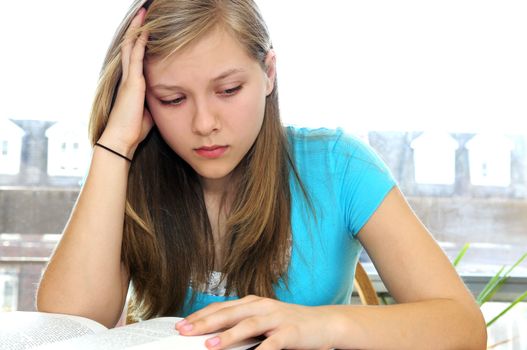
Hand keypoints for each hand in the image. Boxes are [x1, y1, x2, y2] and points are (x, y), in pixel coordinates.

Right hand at [99, 7, 152, 158]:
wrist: (121, 139)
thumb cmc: (133, 130)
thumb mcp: (147, 113)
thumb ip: (152, 103)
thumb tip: (164, 102)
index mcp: (132, 85)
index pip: (135, 58)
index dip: (140, 43)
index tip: (147, 30)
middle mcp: (128, 78)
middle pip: (131, 47)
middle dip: (137, 30)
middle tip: (142, 14)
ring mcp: (129, 79)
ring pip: (131, 47)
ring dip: (137, 30)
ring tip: (143, 14)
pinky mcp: (132, 82)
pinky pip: (135, 57)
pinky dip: (140, 42)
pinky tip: (145, 31)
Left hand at [176, 295, 338, 349]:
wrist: (325, 323)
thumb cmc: (290, 323)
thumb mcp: (264, 320)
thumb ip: (242, 325)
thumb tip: (214, 335)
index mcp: (253, 302)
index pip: (221, 308)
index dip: (200, 316)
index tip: (181, 325)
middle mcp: (262, 306)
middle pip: (229, 313)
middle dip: (205, 323)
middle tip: (184, 332)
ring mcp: (277, 318)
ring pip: (248, 324)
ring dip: (228, 335)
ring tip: (210, 344)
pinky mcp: (291, 332)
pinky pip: (274, 342)